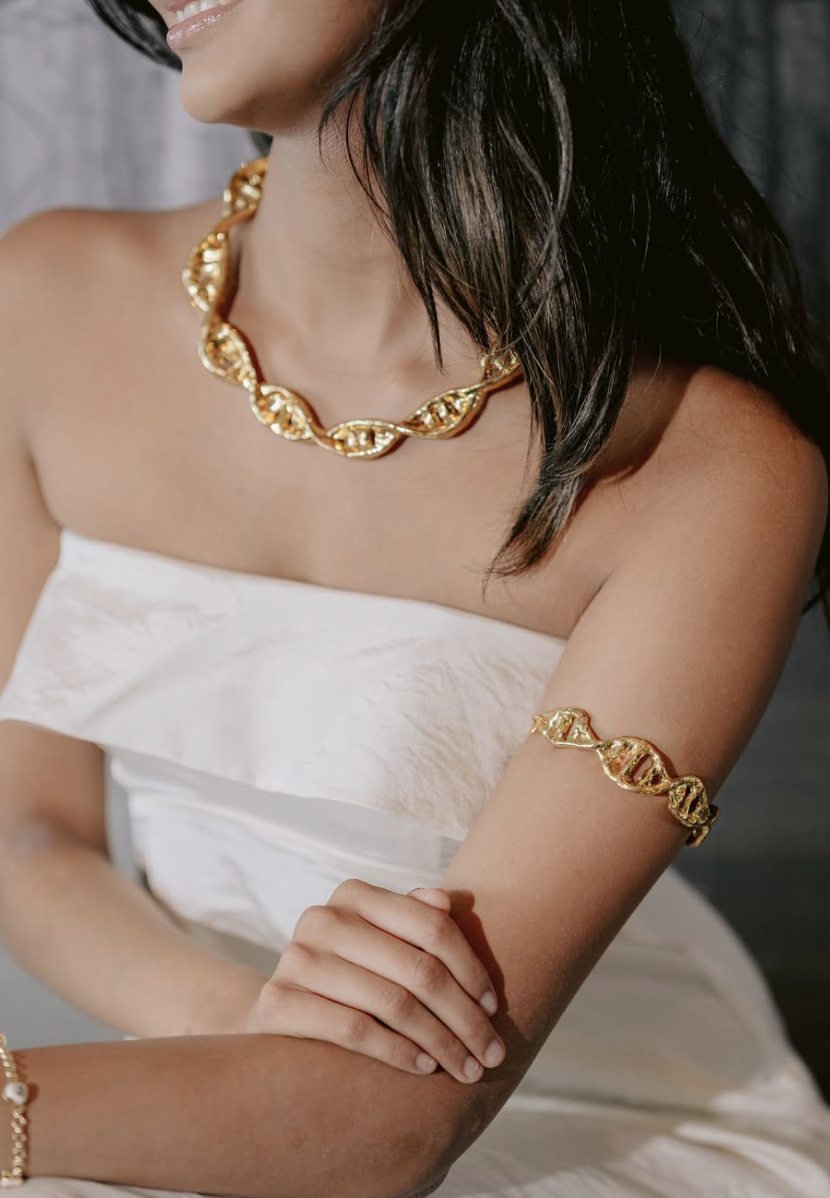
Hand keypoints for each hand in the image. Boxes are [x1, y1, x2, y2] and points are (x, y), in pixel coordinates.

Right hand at [245, 878, 504, 1083]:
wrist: (282, 1010)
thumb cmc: (350, 974)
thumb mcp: (383, 942)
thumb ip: (415, 920)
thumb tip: (445, 901)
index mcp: (354, 894)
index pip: (432, 926)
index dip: (471, 969)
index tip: (494, 1008)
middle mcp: (323, 918)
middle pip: (419, 969)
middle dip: (464, 1017)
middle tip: (491, 1053)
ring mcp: (297, 958)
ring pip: (393, 1003)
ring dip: (440, 1042)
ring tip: (466, 1068)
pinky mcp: (278, 1001)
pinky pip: (355, 1030)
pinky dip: (397, 1052)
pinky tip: (424, 1067)